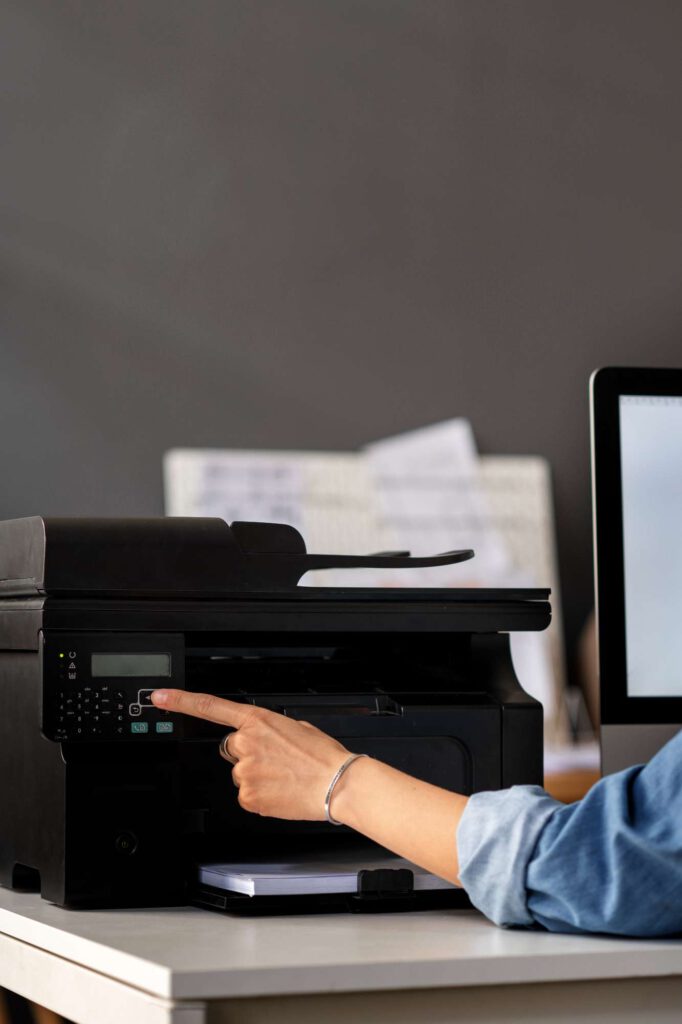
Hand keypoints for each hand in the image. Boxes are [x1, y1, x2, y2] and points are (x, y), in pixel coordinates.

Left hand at [151, 690, 350, 819]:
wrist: (336, 783)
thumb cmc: (322, 756)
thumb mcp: (296, 727)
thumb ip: (269, 730)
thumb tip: (262, 739)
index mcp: (257, 721)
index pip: (210, 707)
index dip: (180, 701)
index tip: (159, 698)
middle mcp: (246, 743)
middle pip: (231, 749)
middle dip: (248, 754)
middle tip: (275, 761)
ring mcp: (244, 771)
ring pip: (239, 774)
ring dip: (257, 776)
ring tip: (283, 777)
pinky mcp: (247, 796)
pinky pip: (246, 795)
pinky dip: (260, 795)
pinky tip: (279, 791)